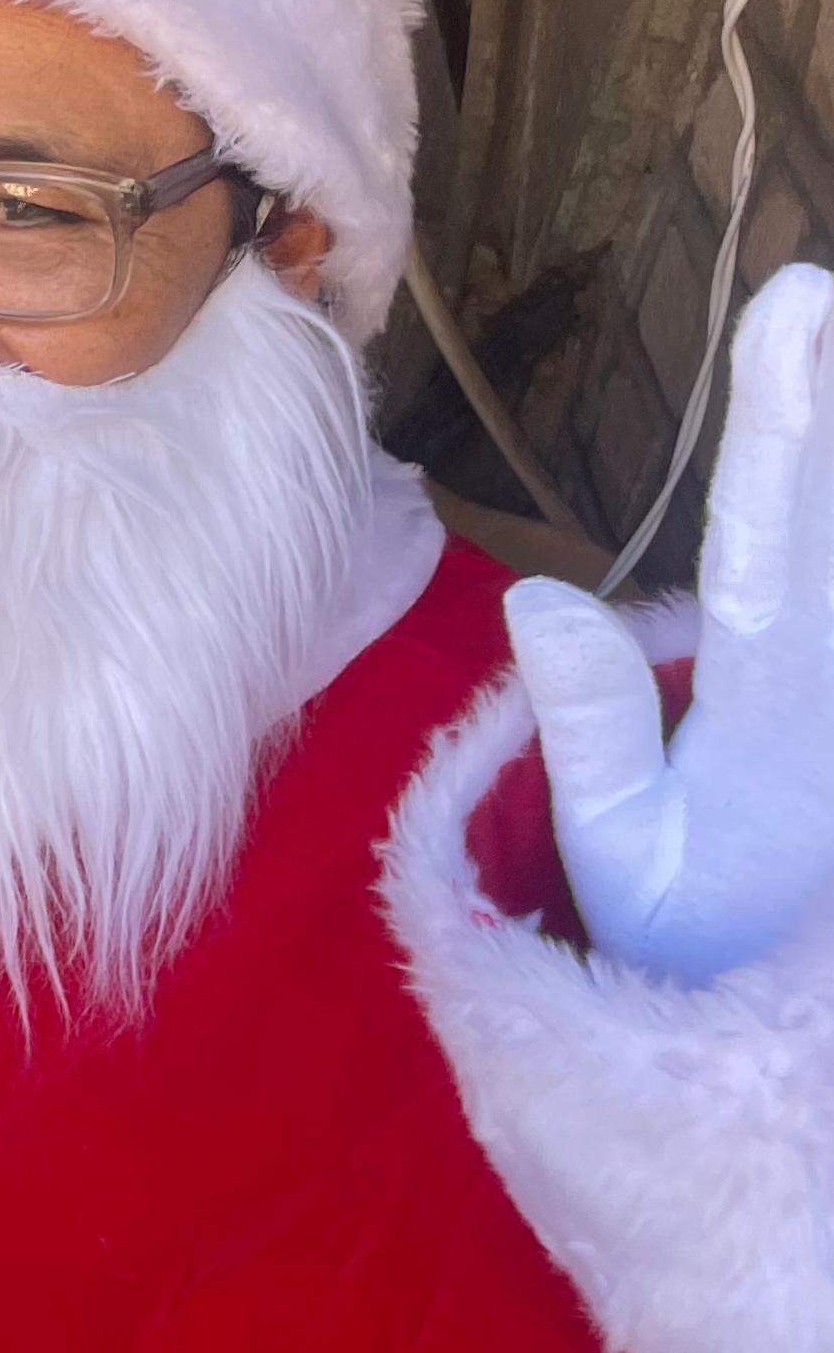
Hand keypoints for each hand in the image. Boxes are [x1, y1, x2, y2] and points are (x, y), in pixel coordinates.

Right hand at [509, 263, 833, 984]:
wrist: (806, 1050)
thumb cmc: (695, 948)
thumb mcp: (619, 863)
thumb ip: (588, 727)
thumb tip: (545, 592)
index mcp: (776, 717)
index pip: (775, 539)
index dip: (790, 416)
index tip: (803, 302)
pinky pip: (816, 603)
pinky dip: (811, 539)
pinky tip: (810, 486)